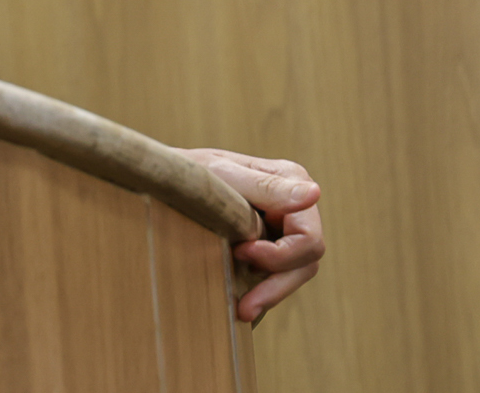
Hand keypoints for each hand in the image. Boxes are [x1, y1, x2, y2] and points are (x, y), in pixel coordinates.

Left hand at [181, 147, 323, 323]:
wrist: (165, 177)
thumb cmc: (191, 168)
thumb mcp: (222, 174)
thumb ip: (267, 187)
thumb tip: (315, 192)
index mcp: (292, 180)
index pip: (308, 236)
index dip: (281, 255)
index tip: (241, 252)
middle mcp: (295, 205)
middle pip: (307, 260)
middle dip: (276, 284)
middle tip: (243, 306)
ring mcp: (283, 227)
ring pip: (295, 272)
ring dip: (270, 294)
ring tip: (241, 310)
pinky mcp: (269, 244)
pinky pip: (276, 274)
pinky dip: (260, 289)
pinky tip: (239, 303)